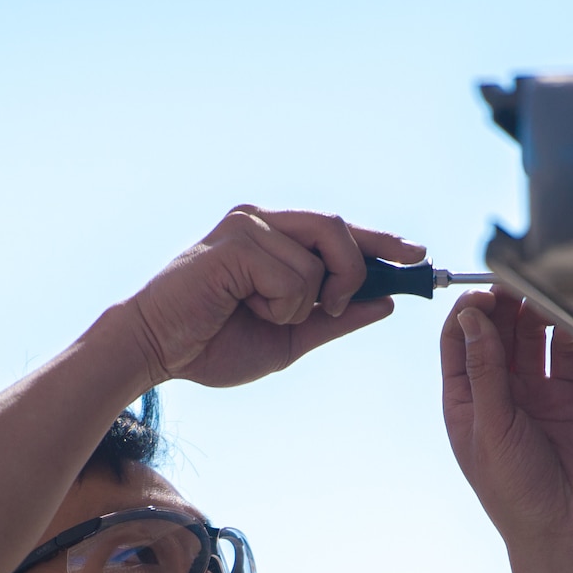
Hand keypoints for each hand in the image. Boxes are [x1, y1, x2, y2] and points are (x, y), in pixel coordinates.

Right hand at [125, 206, 424, 387]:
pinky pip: (294, 276)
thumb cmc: (212, 344)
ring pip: (320, 259)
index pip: (340, 229)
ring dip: (303, 301)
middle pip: (339, 229)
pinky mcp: (236, 242)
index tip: (418, 255)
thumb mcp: (291, 335)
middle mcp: (262, 219)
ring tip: (263, 312)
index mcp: (275, 235)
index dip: (381, 240)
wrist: (155, 352)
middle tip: (332, 306)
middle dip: (353, 272)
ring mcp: (248, 225)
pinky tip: (244, 308)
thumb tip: (386, 301)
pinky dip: (281, 305)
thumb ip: (337, 318)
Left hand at [441, 289, 572, 546]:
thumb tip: (472, 318)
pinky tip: (567, 315)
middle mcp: (500, 392)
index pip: (459, 343)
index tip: (480, 294)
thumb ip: (485, 371)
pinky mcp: (571, 398)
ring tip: (540, 291)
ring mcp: (536, 393)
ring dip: (533, 314)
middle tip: (513, 282)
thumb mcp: (491, 428)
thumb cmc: (514, 491)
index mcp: (466, 400)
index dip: (467, 314)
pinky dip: (567, 333)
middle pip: (496, 333)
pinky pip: (567, 356)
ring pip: (532, 339)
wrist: (562, 532)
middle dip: (502, 306)